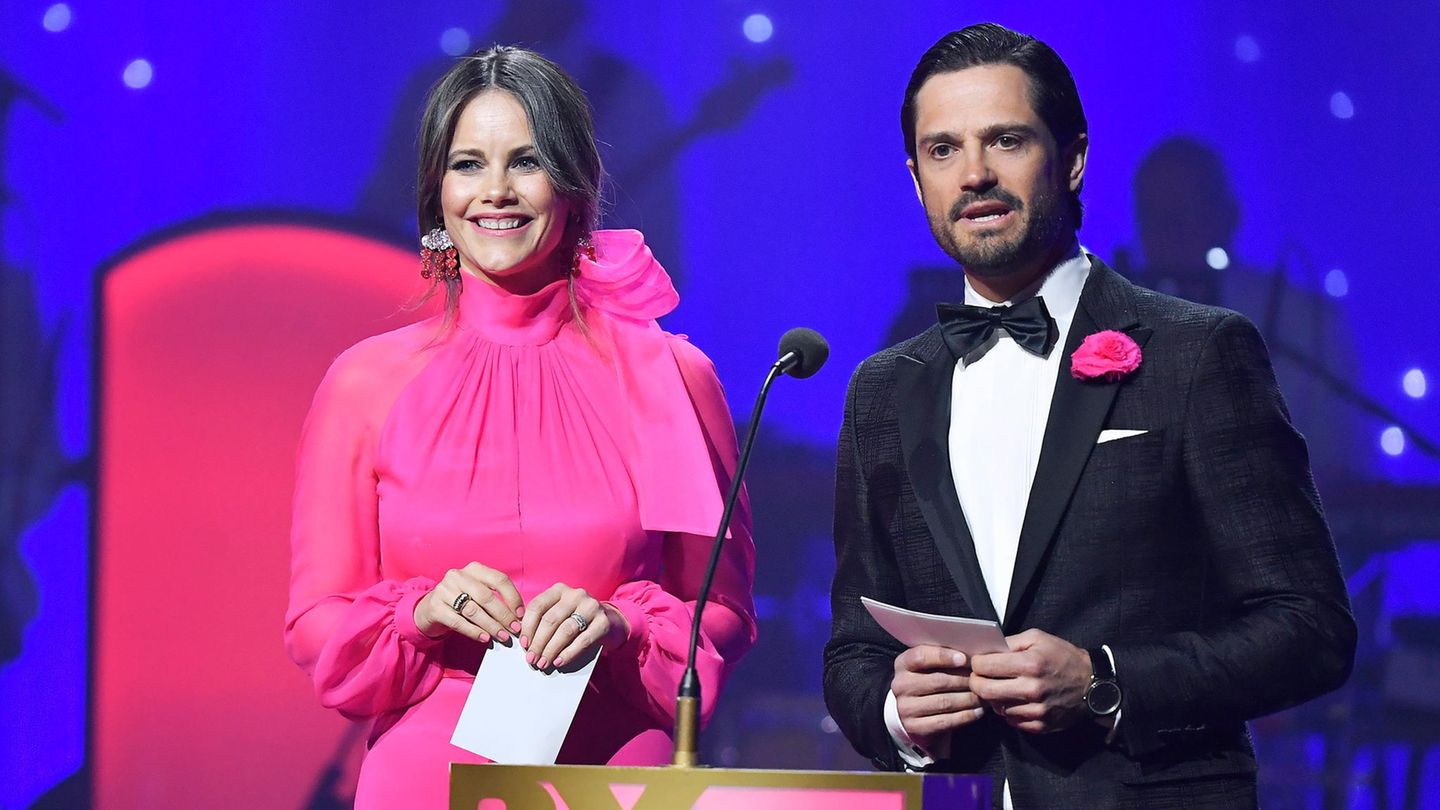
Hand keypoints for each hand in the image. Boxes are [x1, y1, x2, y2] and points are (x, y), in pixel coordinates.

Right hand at [413, 562, 523, 642]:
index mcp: (474, 569)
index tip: (521, 614)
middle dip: (503, 615)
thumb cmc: (462, 600)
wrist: (430, 608)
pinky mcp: (435, 607)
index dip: (513, 597)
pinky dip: (474, 631)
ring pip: (473, 610)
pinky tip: (485, 638)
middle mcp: (458, 576)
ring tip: (502, 636)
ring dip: (491, 625)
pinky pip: (458, 622)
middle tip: (514, 629)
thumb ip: (495, 599)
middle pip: (486, 596)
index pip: (499, 580)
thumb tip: (518, 617)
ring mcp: (444, 590)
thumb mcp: (477, 592)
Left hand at [521, 583, 628, 670]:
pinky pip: (582, 641)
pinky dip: (568, 653)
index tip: (523, 644)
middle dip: (538, 642)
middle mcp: (575, 594)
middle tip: (531, 659)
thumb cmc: (576, 619)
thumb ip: (542, 621)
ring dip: (551, 650)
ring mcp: (591, 607)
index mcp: (559, 590)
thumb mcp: (559, 613)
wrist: (610, 621)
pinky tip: (559, 662)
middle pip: (550, 620)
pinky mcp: (603, 622)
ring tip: (543, 662)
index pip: (537, 606)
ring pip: (565, 631)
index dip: (528, 627)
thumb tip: (524, 641)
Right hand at [891, 645, 984, 747]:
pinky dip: (965, 716)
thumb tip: (972, 653)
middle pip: (937, 681)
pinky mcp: (915, 727)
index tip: (964, 658)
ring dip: (969, 699)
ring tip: (984, 696)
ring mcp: (905, 708)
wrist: (913, 713)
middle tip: (982, 680)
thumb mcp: (928, 666)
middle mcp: (900, 685)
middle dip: (964, 680)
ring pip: (944, 702)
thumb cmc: (928, 682)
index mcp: (903, 664)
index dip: (943, 656)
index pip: (921, 656)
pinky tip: (978, 711)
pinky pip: (945, 721)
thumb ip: (944, 657)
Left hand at [969, 629, 1090, 733]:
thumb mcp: (1038, 638)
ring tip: (1000, 688)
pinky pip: (1011, 721)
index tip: (979, 662)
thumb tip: (986, 650)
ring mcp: (1036, 710)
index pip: (984, 667)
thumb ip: (1010, 642)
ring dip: (993, 698)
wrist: (1093, 684)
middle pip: (984, 690)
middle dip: (976, 682)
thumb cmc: (1063, 657)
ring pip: (996, 707)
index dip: (976, 663)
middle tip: (980, 677)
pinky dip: (1008, 711)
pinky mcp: (1040, 725)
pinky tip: (1015, 700)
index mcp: (1029, 664)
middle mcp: (1031, 689)